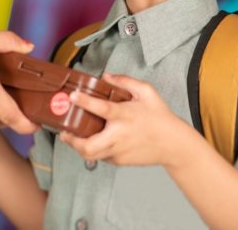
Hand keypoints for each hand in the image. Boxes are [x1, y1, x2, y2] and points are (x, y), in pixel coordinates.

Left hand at [59, 74, 193, 166]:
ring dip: (78, 147)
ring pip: (90, 155)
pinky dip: (94, 149)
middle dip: (71, 141)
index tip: (73, 96)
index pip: (102, 108)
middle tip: (64, 132)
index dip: (86, 102)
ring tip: (72, 137)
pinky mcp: (119, 161)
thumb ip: (125, 81)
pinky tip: (94, 140)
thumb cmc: (160, 117)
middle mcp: (119, 136)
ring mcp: (118, 151)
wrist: (174, 144)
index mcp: (125, 116)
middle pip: (89, 146)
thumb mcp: (147, 92)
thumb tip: (106, 76)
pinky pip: (101, 156)